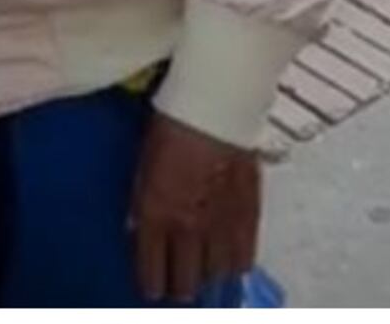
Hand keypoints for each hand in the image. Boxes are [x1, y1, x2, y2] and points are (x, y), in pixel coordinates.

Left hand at [130, 113, 260, 301]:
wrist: (217, 102)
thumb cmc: (173, 123)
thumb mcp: (144, 165)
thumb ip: (143, 204)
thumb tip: (141, 229)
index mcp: (156, 214)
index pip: (151, 271)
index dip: (151, 284)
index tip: (153, 287)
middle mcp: (187, 228)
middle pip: (185, 283)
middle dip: (179, 288)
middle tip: (179, 286)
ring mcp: (220, 225)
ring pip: (214, 275)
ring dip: (207, 276)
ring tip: (204, 273)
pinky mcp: (248, 215)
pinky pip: (243, 257)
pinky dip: (236, 263)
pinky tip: (230, 261)